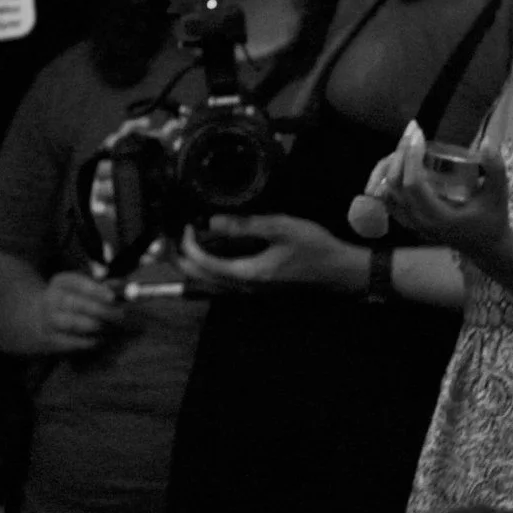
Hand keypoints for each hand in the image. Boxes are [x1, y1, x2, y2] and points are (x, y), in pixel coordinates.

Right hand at [29, 269, 123, 353]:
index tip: (112, 297)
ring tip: (110, 328)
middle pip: (73, 303)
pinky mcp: (49, 339)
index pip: (76, 282)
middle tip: (119, 315)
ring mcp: (48, 320)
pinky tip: (99, 339)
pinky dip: (87, 341)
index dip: (94, 289)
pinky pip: (70, 342)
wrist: (37, 319)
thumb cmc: (70, 301)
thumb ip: (103, 287)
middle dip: (98, 309)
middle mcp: (51, 299)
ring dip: (94, 326)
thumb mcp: (81, 288)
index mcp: (61, 282)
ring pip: (72, 323)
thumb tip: (124, 288)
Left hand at [177, 213, 363, 293]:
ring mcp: (249, 290)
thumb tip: (211, 221)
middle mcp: (244, 288)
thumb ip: (244, 225)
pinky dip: (207, 268)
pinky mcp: (254, 287)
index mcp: (248, 274)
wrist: (339, 271)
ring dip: (191, 264)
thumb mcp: (281, 228)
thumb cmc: (314, 248)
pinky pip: (220, 282)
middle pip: (198, 278)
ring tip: (184, 242)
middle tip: (174, 234)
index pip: (203, 263)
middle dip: (180, 257)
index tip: (187, 224)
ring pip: (207, 283)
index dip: (188, 243)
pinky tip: (208, 252)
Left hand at [369, 120, 510, 255]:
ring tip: (406, 145)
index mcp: (438, 217)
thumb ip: (496, 168)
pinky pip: (388, 199)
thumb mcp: (499, 194)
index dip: (411, 158)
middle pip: (394, 185)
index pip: (413, 185)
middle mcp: (419, 221)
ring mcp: (410, 223)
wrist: (485, 246)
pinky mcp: (408, 222)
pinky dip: (387, 179)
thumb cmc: (493, 219)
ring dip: (391, 166)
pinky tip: (398, 162)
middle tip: (411, 134)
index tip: (418, 136)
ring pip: (386, 192)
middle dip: (399, 156)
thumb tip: (487, 141)